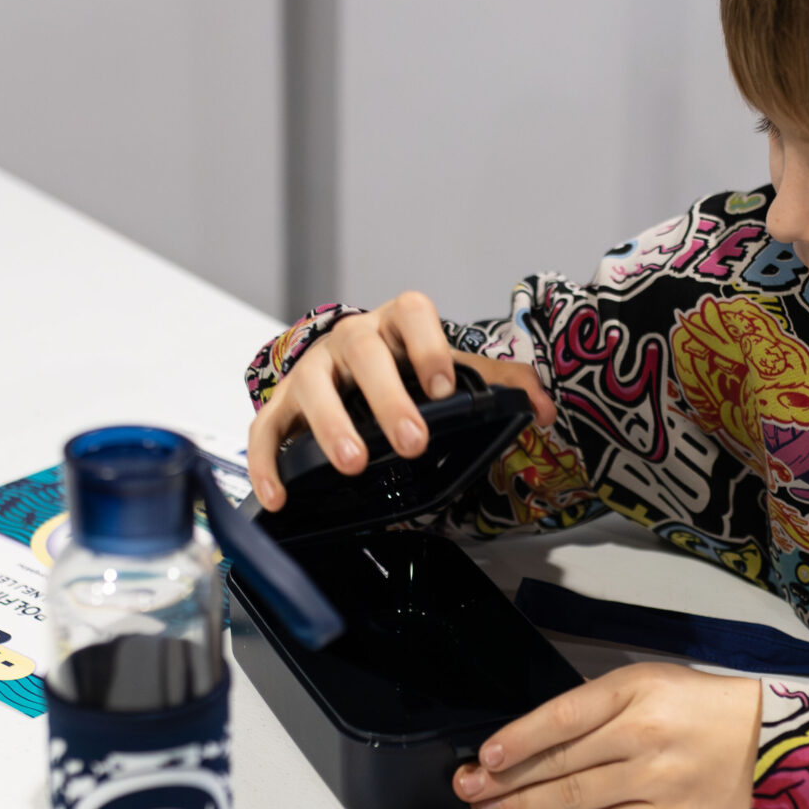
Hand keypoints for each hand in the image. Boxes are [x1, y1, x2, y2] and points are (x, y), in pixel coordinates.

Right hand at [247, 291, 554, 508]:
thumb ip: (499, 386)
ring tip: (352, 463)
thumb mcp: (449, 373)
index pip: (412, 313)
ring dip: (331, 425)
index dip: (429, 345)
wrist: (348, 374)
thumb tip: (543, 408)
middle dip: (387, 396)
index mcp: (396, 326)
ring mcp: (311, 371)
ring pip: (312, 386)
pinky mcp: (280, 406)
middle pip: (362, 349)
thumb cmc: (404, 373)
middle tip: (412, 441)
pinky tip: (281, 496)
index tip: (445, 386)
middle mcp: (350, 340)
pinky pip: (265, 430)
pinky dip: (268, 463)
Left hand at [453, 663, 760, 808]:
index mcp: (638, 691)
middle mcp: (645, 735)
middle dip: (506, 779)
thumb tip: (539, 733)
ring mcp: (658, 780)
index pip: (562, 717)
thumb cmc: (708, 710)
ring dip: (526, 805)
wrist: (777, 745)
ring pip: (575, 797)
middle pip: (560, 762)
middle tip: (470, 788)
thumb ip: (600, 705)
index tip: (485, 755)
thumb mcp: (654, 683)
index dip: (518, 739)